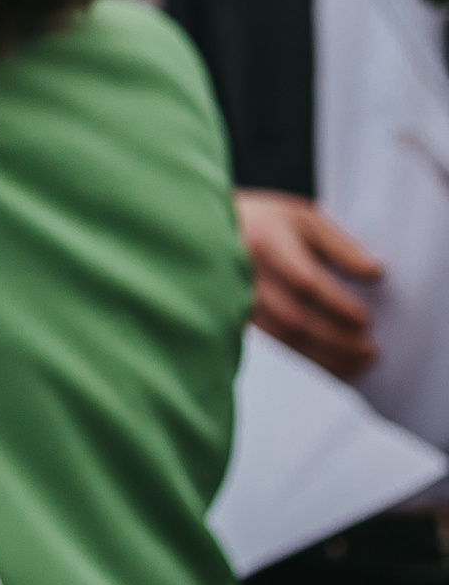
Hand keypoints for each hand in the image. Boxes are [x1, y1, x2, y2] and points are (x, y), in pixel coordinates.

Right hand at [237, 188, 383, 379]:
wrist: (208, 233)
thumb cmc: (265, 223)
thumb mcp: (304, 219)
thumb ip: (341, 245)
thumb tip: (375, 272)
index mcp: (266, 243)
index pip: (306, 283)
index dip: (338, 306)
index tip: (366, 320)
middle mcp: (249, 276)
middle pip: (298, 320)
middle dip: (340, 340)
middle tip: (371, 349)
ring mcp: (240, 301)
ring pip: (288, 341)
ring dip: (329, 358)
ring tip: (362, 361)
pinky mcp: (241, 321)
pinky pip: (280, 349)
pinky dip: (312, 362)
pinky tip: (337, 366)